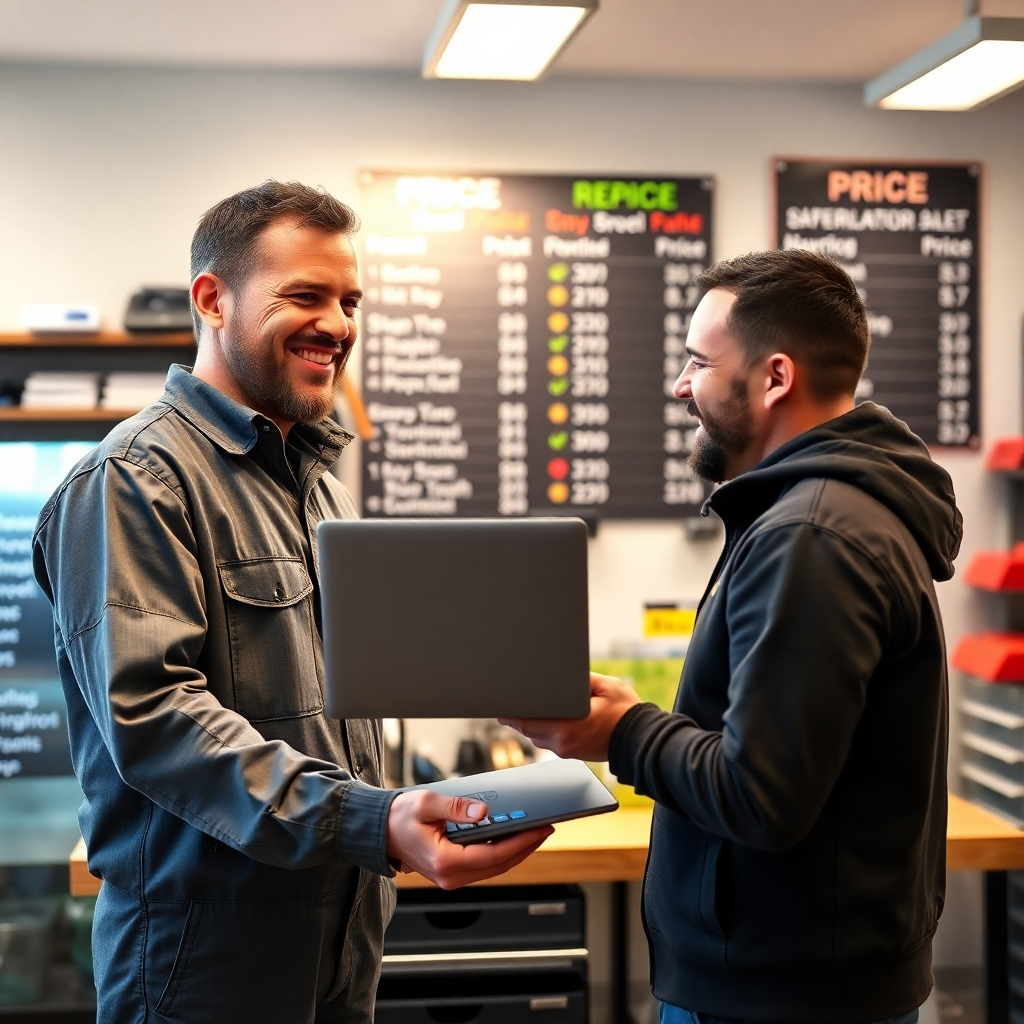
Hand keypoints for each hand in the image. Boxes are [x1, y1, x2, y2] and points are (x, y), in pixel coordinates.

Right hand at [386, 790, 552, 889]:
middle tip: (545, 830)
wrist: (379, 831)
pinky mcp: (450, 872)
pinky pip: (483, 866)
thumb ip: (456, 807)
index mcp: (445, 861)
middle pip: (499, 865)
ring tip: (533, 834)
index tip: (539, 829)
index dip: (521, 842)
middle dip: (525, 847)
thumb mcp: (426, 803)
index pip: (494, 855)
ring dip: (516, 852)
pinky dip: (501, 854)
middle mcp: (449, 876)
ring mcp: (450, 877)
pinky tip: (510, 840)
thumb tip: (482, 812)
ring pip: (493, 868)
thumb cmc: (398, 817)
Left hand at [499, 672, 640, 760]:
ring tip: (518, 710)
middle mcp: (563, 742)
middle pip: (528, 730)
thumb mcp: (604, 685)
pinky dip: (540, 731)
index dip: (511, 713)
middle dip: (516, 717)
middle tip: (504, 704)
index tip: (500, 706)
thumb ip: (580, 679)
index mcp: (567, 727)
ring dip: (527, 724)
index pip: (528, 721)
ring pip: (535, 737)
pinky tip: (538, 720)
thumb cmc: (625, 712)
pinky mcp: (571, 753)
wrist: (640, 739)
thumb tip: (563, 673)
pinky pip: (547, 742)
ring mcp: (566, 750)